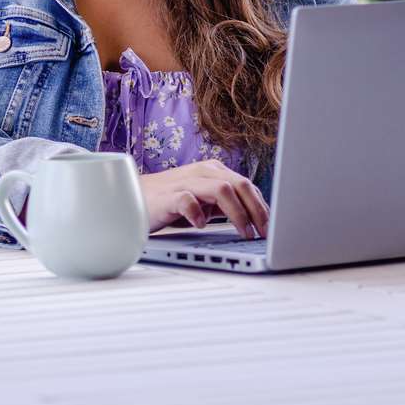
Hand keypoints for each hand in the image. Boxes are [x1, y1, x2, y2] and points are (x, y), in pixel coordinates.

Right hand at [138, 159, 268, 238]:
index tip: (273, 228)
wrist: (131, 198)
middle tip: (264, 233)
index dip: (263, 207)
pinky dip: (199, 214)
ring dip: (238, 214)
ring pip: (222, 190)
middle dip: (257, 210)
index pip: (247, 186)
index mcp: (213, 171)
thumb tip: (256, 220)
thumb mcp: (203, 202)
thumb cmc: (169, 202)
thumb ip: (224, 205)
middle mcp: (202, 172)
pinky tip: (202, 225)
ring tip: (244, 233)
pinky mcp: (169, 196)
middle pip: (240, 185)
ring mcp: (186, 182)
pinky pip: (189, 201)